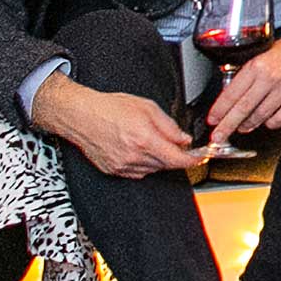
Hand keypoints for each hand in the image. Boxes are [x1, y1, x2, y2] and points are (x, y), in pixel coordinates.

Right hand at [38, 75, 204, 178]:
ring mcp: (122, 166)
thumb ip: (169, 126)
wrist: (80, 115)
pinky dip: (144, 164)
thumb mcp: (147, 108)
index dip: (193, 160)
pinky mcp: (113, 171)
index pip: (177, 159)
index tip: (200, 158)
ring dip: (159, 159)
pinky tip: (137, 149)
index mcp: (144, 140)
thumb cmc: (109, 108)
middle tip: (175, 143)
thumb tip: (183, 139)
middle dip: (174, 155)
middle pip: (166, 165)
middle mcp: (134, 156)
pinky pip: (137, 172)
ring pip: (152, 169)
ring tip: (149, 141)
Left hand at [204, 28, 280, 146]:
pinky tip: (267, 121)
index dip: (220, 110)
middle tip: (219, 136)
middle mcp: (270, 78)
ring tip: (242, 127)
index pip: (232, 93)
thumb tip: (233, 93)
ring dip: (249, 124)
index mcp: (257, 66)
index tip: (213, 119)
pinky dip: (271, 123)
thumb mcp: (262, 53)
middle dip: (228, 125)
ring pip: (261, 115)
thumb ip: (248, 72)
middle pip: (243, 108)